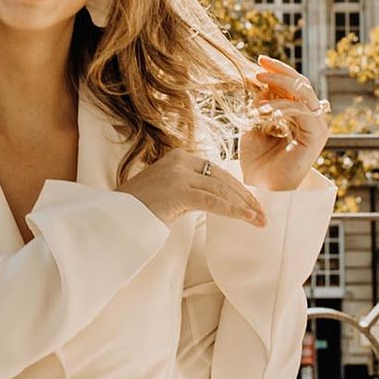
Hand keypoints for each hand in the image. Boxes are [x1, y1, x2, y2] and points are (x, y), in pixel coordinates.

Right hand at [117, 148, 267, 227]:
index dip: (237, 188)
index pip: (216, 171)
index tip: (251, 203)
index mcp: (179, 157)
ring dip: (244, 207)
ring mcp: (179, 174)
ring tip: (259, 220)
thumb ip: (188, 188)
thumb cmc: (139, 207)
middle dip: (245, 197)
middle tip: (261, 214)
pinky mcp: (178, 191)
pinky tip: (247, 219)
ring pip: (221, 190)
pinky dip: (233, 211)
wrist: (117, 214)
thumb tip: (214, 199)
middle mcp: (181, 160)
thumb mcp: (167, 189)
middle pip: (223, 178)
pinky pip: (213, 202)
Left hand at [239, 54, 329, 190]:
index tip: (258, 60)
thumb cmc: (256, 158)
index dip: (277, 71)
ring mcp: (316, 127)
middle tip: (260, 63)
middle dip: (280, 71)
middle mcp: (311, 119)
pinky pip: (302, 111)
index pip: (293, 85)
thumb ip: (260, 101)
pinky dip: (282, 106)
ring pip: (304, 93)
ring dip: (279, 86)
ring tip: (257, 84)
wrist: (259, 186)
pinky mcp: (316, 137)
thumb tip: (261, 80)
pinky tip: (264, 109)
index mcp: (298, 115)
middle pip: (302, 84)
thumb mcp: (254, 122)